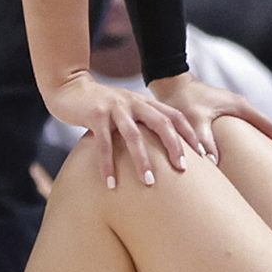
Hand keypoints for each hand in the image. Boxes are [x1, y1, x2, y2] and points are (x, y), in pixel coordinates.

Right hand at [43, 71, 203, 190]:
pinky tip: (110, 183)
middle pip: (162, 123)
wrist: (69, 88)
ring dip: (142, 160)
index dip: (190, 135)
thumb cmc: (99, 106)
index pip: (175, 116)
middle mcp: (134, 102)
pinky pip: (104, 143)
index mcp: (144, 102)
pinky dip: (107, 164)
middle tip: (182, 170)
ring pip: (134, 135)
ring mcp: (115, 107)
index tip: (202, 156)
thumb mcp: (125, 111)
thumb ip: (141, 124)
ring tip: (148, 183)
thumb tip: (160, 151)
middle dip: (174, 146)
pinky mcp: (96, 115)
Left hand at [153, 71, 271, 159]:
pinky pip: (246, 132)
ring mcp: (235, 111)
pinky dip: (253, 145)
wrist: (170, 84)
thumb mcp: (194, 120)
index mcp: (241, 107)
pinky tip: (251, 160)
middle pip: (270, 130)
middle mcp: (242, 108)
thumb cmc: (183, 100)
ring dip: (268, 147)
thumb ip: (204, 139)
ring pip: (259, 131)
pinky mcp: (226, 116)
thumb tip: (215, 163)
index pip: (271, 127)